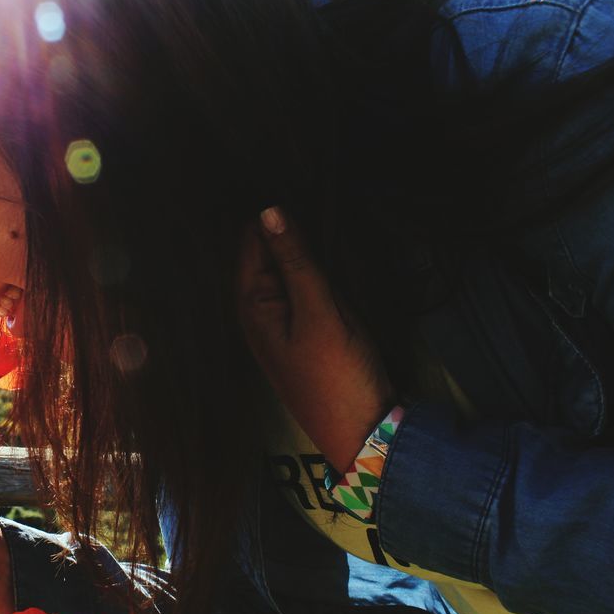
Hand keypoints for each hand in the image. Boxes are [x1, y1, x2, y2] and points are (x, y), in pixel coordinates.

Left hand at [237, 207, 394, 468]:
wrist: (364, 434)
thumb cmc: (337, 376)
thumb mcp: (319, 312)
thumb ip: (295, 260)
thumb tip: (270, 210)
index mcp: (251, 304)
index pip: (250, 240)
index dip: (269, 212)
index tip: (293, 179)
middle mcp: (260, 311)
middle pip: (268, 251)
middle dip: (288, 226)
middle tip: (314, 187)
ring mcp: (284, 322)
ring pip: (290, 268)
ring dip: (305, 246)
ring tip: (325, 210)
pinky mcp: (308, 330)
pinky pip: (306, 287)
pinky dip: (317, 270)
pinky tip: (334, 254)